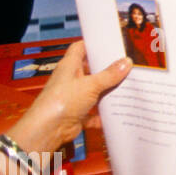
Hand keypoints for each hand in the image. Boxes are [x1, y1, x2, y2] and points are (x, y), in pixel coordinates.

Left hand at [10, 42, 130, 155]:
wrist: (48, 129)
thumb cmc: (62, 101)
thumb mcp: (91, 84)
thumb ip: (110, 75)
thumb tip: (126, 62)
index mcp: (69, 66)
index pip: (79, 49)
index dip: (92, 45)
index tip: (109, 44)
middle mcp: (71, 80)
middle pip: (90, 70)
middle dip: (106, 69)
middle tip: (125, 66)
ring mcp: (74, 97)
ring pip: (94, 91)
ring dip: (107, 92)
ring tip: (126, 87)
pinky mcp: (77, 114)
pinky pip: (94, 112)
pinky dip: (104, 114)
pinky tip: (117, 112)